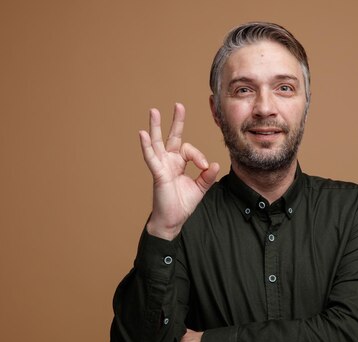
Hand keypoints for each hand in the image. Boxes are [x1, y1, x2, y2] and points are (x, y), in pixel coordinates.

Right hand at [139, 104, 219, 239]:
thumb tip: (215, 164)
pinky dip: (146, 146)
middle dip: (176, 121)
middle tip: (178, 105)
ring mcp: (162, 166)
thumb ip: (207, 177)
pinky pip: (151, 157)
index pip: (189, 149)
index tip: (205, 167)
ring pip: (158, 142)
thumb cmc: (182, 204)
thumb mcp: (200, 189)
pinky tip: (142, 134)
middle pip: (172, 137)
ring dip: (155, 126)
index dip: (199, 156)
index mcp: (179, 163)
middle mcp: (169, 161)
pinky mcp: (157, 173)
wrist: (172, 220)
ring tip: (154, 111)